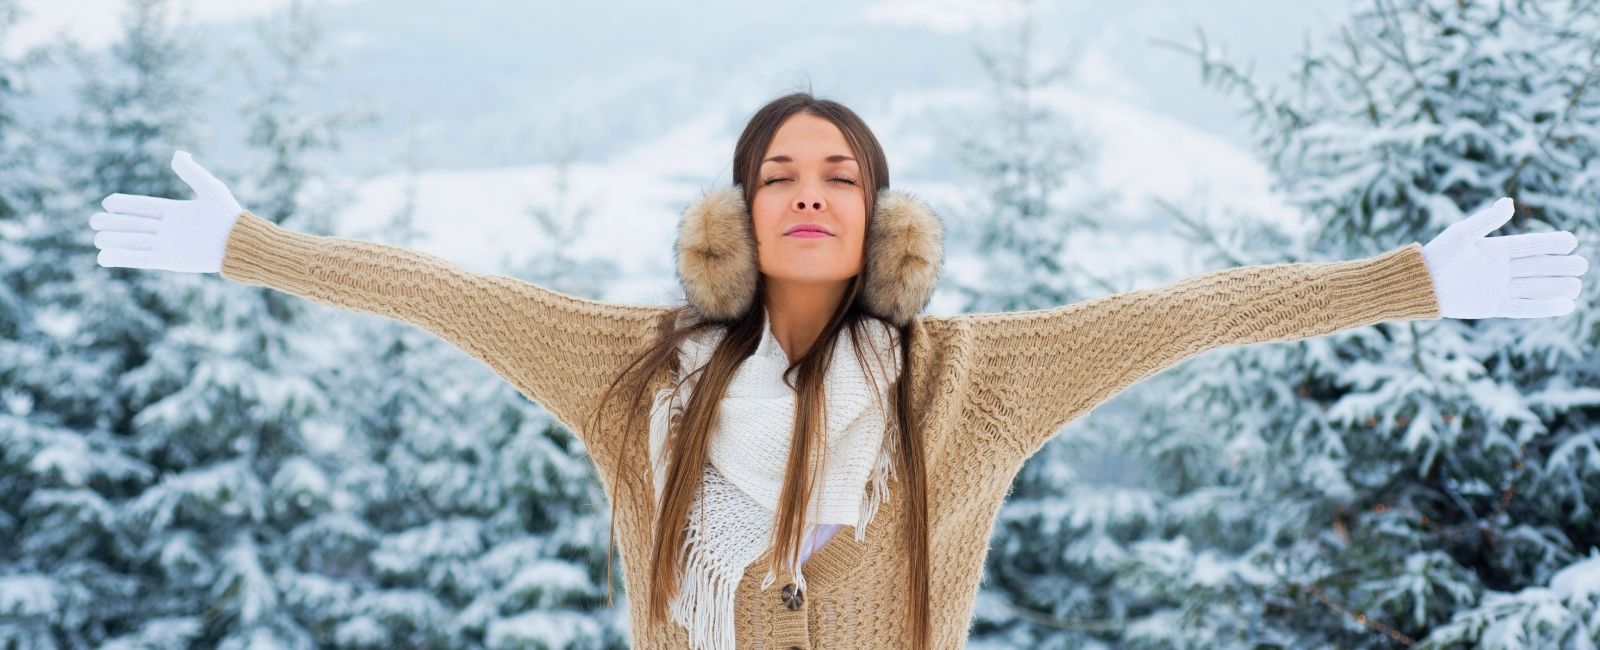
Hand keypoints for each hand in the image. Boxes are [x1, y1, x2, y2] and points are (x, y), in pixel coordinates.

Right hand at [90, 150, 244, 272]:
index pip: (144, 207)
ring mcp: (168, 245)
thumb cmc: (229, 216)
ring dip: (115, 240)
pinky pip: (141, 259)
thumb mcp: (210, 189)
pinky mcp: (169, 261)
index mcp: (175, 212)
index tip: (107, 202)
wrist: (241, 244)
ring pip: (135, 242)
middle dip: (114, 223)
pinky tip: (103, 258)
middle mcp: (168, 229)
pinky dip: (123, 258)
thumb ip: (192, 172)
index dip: (126, 205)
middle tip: (92, 221)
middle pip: (134, 225)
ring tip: (96, 238)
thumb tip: (178, 153)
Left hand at [1421, 197, 1587, 318]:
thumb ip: (1486, 220)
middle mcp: (1500, 269)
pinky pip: (1523, 308)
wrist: (1418, 285)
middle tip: (1583, 265)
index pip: (1530, 246)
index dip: (1551, 243)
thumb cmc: (1436, 256)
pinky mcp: (1493, 307)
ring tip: (1578, 286)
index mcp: (1495, 250)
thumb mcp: (1461, 235)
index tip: (1572, 241)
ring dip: (1556, 287)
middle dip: (1561, 266)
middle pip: (1538, 267)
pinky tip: (1565, 307)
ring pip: (1534, 287)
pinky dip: (1544, 308)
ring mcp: (1498, 289)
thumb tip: (1509, 202)